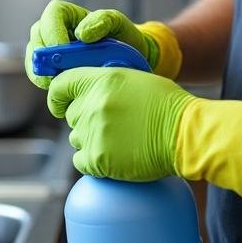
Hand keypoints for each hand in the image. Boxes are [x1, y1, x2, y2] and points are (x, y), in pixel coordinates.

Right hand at [24, 0, 181, 88]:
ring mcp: (48, 49)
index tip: (62, 50)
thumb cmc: (121, 35)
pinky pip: (38, 75)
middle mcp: (52, 29)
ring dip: (42, 72)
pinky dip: (45, 82)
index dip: (53, 33)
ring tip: (58, 83)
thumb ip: (102, 21)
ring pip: (34, 59)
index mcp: (65, 13)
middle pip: (37, 39)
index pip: (51, 17)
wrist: (127, 57)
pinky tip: (59, 88)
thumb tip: (82, 33)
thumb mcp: (117, 22)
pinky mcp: (49, 68)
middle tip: (58, 72)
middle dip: (45, 57)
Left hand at [47, 67, 192, 180]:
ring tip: (118, 141)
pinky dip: (93, 162)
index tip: (59, 105)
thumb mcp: (134, 80)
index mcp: (101, 80)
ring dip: (91, 140)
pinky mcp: (98, 159)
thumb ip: (106, 85)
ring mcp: (93, 132)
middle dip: (85, 120)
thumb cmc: (167, 106)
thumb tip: (87, 95)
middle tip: (110, 125)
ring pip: (76, 138)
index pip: (60, 85)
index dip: (57, 97)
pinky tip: (113, 157)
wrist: (184, 133)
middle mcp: (92, 105)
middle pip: (71, 115)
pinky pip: (81, 161)